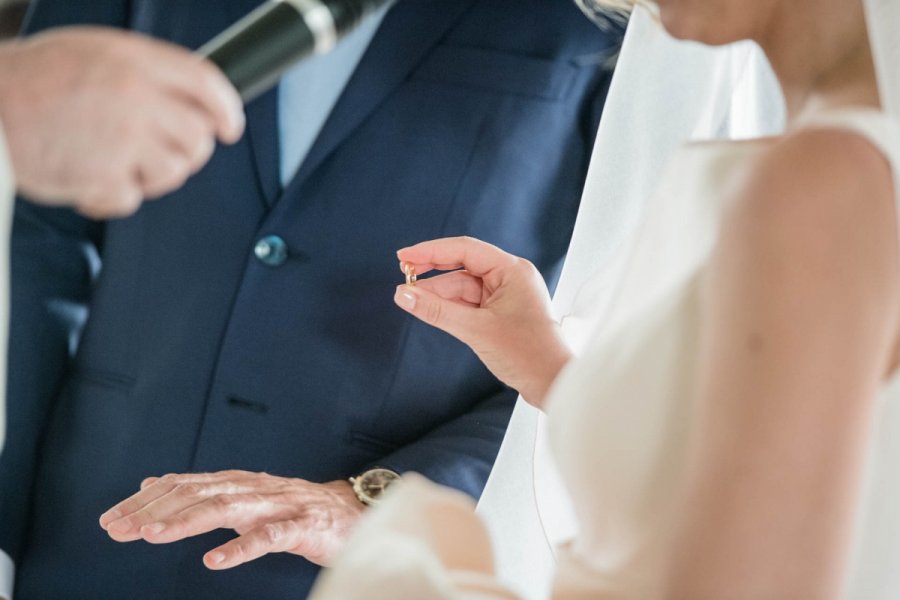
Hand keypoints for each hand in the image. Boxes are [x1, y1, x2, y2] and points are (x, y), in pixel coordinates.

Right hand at [0, 27, 244, 217]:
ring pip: (174, 171)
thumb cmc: (31, 83)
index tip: (230, 127)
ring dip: (149, 174)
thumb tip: (192, 100)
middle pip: (198, 138)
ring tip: (111, 160)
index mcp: (134, 59)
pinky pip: (132, 198)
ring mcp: (122, 138)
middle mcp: (136, 96)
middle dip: (184, 151)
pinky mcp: (104, 175)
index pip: (207, 84)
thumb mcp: (93, 54)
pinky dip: (111, 195)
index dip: (227, 110)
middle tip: (154, 151)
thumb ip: (143, 73)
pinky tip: (86, 177)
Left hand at [99, 471, 363, 567]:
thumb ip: (202, 491)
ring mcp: (280, 504)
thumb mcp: (244, 497)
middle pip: (198, 493)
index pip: (184, 485)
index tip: (112, 520)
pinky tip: (215, 561)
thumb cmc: (296, 509)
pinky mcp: (303, 526)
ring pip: (228, 508)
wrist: (355, 513)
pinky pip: (270, 536)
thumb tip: (154, 483)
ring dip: (187, 520)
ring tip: (153, 535)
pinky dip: (241, 546)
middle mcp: (254, 487)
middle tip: (118, 528)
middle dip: (155, 510)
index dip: (147, 501)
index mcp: (238, 482)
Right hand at [394, 236, 570, 407]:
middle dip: (432, 271)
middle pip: (462, 265)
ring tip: (409, 297)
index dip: (431, 251)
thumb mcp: (476, 330)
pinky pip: (469, 303)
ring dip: (437, 292)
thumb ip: (437, 310)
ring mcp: (506, 295)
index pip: (465, 249)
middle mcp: (510, 277)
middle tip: (403, 274)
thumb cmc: (528, 355)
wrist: (553, 384)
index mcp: (512, 270)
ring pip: (463, 287)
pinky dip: (449, 306)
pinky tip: (428, 307)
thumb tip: (404, 295)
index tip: (404, 256)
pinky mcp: (501, 313)